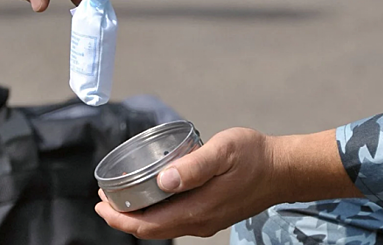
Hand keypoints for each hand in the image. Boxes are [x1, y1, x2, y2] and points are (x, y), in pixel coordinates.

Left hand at [95, 127, 362, 238]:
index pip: (148, 225)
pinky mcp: (214, 216)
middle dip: (124, 218)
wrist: (283, 170)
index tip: (100, 202)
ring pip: (164, 228)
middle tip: (104, 199)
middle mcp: (201, 222)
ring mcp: (208, 222)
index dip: (118, 218)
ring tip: (124, 196)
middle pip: (152, 230)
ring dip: (140, 216)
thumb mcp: (224, 151)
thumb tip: (163, 180)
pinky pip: (178, 221)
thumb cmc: (254, 155)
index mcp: (198, 209)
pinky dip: (159, 213)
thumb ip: (194, 166)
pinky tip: (155, 196)